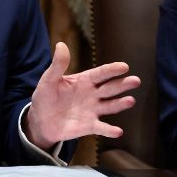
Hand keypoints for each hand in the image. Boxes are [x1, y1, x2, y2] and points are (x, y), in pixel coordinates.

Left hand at [24, 42, 138, 149]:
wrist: (40, 120)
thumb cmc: (46, 97)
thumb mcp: (49, 80)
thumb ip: (57, 64)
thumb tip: (60, 44)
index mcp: (84, 81)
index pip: (101, 73)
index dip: (112, 70)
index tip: (124, 66)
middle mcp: (92, 94)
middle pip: (110, 88)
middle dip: (123, 85)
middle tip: (135, 81)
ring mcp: (92, 110)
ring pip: (110, 106)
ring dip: (120, 104)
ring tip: (131, 101)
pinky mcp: (89, 126)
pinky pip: (101, 128)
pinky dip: (109, 130)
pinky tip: (118, 131)